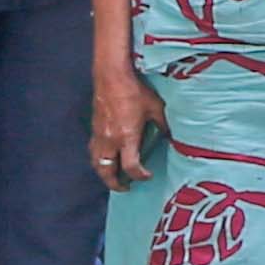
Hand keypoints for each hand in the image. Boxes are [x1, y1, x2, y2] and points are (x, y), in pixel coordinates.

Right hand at [89, 58, 163, 189]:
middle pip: (106, 171)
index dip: (140, 176)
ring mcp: (99, 135)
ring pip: (96, 162)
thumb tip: (171, 136)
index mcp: (126, 137)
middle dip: (114, 183)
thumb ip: (163, 124)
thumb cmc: (134, 91)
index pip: (130, 167)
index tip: (147, 175)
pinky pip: (93, 150)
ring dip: (104, 173)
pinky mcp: (94, 128)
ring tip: (113, 176)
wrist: (112, 77)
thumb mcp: (156, 108)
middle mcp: (110, 140)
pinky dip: (98, 159)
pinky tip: (106, 157)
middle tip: (125, 187)